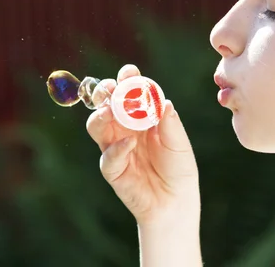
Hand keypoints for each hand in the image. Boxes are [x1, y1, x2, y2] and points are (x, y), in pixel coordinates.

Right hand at [86, 64, 199, 224]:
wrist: (174, 201)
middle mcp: (123, 128)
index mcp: (139, 116)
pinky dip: (117, 148)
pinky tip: (129, 144)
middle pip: (105, 104)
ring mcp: (114, 146)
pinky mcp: (112, 168)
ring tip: (110, 111)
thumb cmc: (178, 168)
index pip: (128, 93)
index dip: (126, 80)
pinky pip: (107, 155)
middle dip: (104, 92)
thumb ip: (171, 124)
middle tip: (110, 87)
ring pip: (96, 125)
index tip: (129, 72)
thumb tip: (164, 103)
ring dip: (100, 115)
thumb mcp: (179, 143)